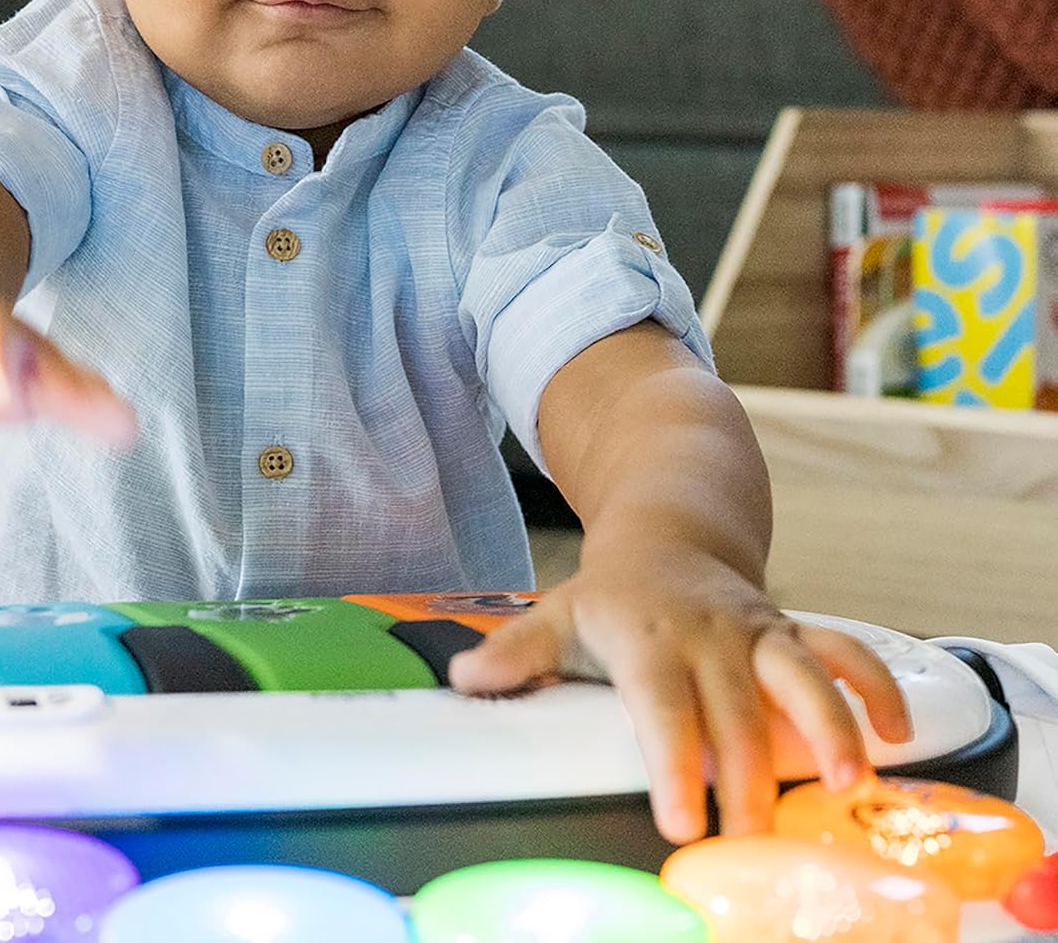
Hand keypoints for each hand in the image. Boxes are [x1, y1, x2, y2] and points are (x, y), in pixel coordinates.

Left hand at [446, 542, 912, 843]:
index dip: (672, 760)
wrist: (669, 527)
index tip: (679, 815)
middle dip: (748, 774)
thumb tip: (461, 677)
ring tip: (848, 780)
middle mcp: (708, 634)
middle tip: (753, 835)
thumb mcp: (556, 614)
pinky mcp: (793, 629)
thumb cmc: (613, 593)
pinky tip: (900, 731)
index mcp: (646, 639)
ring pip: (803, 672)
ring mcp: (757, 630)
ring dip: (829, 724)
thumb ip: (516, 654)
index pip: (661, 706)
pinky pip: (843, 648)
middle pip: (736, 709)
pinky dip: (876, 683)